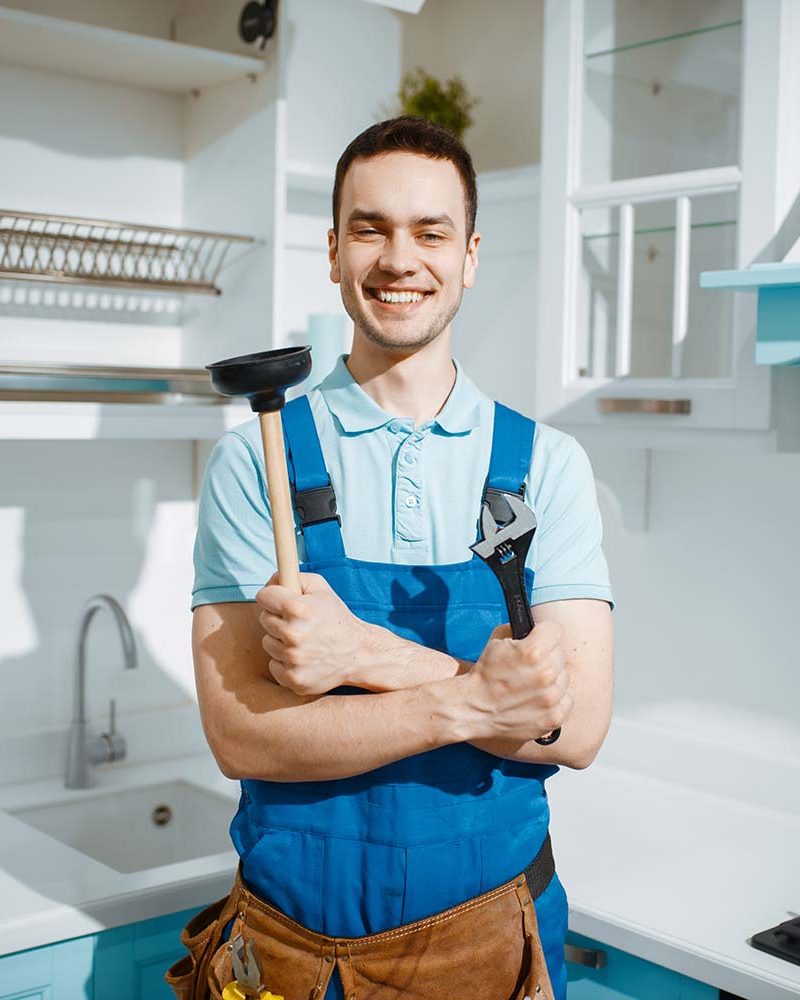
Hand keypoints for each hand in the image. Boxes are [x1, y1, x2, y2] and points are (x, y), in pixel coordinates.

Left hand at [255, 572, 369, 694]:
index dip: (272, 597)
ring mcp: (292, 659)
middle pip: (264, 619)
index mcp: (297, 608)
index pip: (263, 597)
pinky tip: (303, 657)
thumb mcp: (321, 588)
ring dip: (281, 641)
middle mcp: (292, 634)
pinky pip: (274, 665)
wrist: (358, 653)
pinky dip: (285, 662)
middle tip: (298, 622)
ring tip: (303, 640)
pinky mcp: (293, 679)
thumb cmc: (337, 618)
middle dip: (278, 618)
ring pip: (268, 643)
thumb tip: (271, 580)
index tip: (280, 601)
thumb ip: (293, 576)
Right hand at [464, 621, 573, 742]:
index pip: (555, 630)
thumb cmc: (484, 675)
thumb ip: (519, 630)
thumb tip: (535, 629)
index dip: (543, 632)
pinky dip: (555, 699)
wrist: (473, 709)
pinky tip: (538, 698)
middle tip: (530, 664)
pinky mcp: (553, 718)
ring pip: (564, 677)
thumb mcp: (497, 641)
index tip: (538, 638)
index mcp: (532, 651)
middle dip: (546, 655)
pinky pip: (566, 700)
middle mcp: (545, 674)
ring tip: (532, 684)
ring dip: (551, 678)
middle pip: (560, 654)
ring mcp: (550, 699)